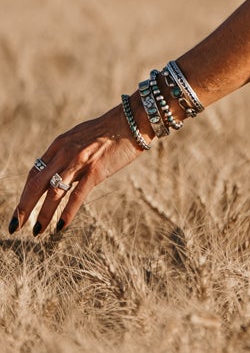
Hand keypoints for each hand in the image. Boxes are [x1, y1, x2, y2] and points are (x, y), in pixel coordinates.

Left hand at [9, 107, 145, 237]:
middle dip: (24, 207)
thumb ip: (68, 154)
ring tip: (37, 231)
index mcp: (58, 145)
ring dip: (43, 214)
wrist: (132, 120)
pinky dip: (67, 212)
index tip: (20, 210)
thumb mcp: (81, 138)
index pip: (34, 173)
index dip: (24, 193)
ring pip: (53, 193)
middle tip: (15, 226)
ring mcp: (79, 162)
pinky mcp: (95, 170)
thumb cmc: (110, 130)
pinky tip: (60, 226)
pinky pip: (77, 195)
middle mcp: (64, 153)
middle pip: (36, 184)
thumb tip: (61, 171)